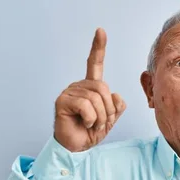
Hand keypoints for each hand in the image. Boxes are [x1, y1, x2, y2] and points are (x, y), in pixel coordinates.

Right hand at [54, 28, 125, 151]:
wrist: (77, 147)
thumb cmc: (91, 131)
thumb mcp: (111, 118)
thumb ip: (117, 106)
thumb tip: (116, 95)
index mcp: (91, 87)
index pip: (94, 64)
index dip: (98, 48)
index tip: (101, 31)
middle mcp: (79, 86)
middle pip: (104, 88)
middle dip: (108, 110)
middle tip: (100, 122)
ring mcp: (70, 92)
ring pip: (97, 99)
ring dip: (100, 117)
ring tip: (91, 124)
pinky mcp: (62, 101)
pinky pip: (86, 106)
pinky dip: (90, 119)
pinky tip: (84, 124)